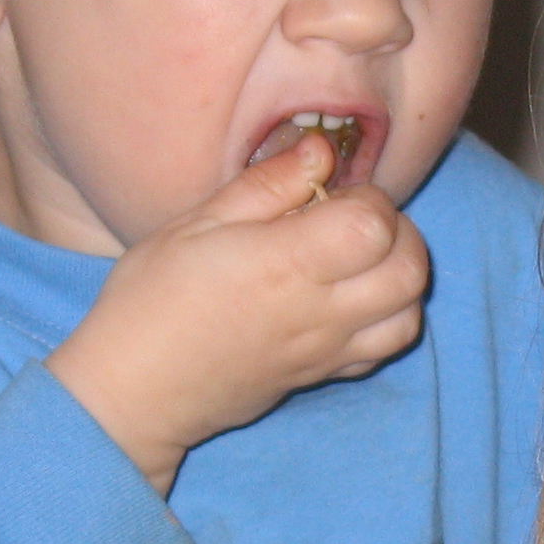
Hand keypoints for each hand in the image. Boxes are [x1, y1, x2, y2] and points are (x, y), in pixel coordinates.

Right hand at [45, 134, 429, 493]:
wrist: (134, 392)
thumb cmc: (151, 301)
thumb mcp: (194, 224)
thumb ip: (267, 185)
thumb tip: (320, 151)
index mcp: (286, 265)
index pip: (375, 225)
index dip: (366, 198)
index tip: (330, 192)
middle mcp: (319, 312)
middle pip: (410, 271)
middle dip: (398, 232)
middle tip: (353, 219)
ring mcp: (325, 350)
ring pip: (408, 315)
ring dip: (400, 278)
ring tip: (358, 259)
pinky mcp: (320, 375)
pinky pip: (384, 349)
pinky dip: (386, 318)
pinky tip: (350, 299)